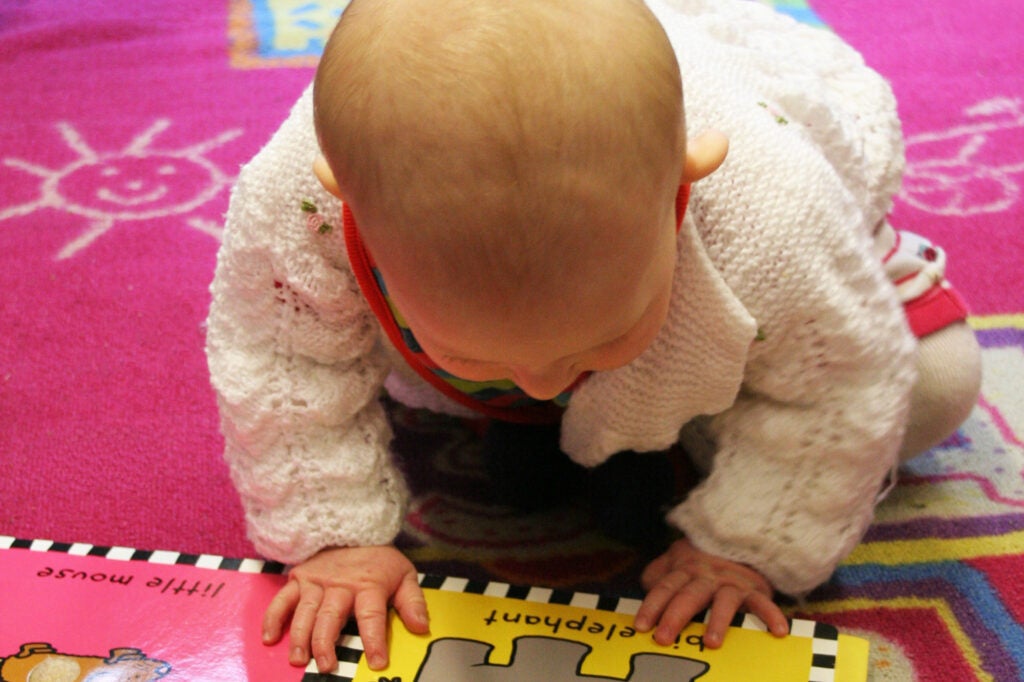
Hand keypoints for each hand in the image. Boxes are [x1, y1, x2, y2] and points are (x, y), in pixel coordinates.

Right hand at [263, 545, 428, 672]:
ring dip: (300, 637)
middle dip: (326, 643)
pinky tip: (269, 638)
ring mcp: (316, 582)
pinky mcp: (299, 578)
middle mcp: (340, 584)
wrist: (353, 526)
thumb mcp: (403, 574)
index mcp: (369, 585)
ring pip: (305, 612)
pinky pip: (282, 600)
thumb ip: (412, 602)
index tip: (377, 662)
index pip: (372, 615)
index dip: (374, 640)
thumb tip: (421, 627)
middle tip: (327, 666)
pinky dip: (273, 618)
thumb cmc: (378, 559)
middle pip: (330, 616)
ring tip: (299, 659)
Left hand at [634, 537, 787, 647]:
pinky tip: (777, 631)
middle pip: (688, 596)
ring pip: (723, 601)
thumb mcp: (677, 558)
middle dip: (674, 616)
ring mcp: (731, 582)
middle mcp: (707, 575)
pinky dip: (771, 615)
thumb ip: (659, 572)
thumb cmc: (703, 556)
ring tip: (711, 643)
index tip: (642, 626)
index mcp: (685, 569)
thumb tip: (645, 585)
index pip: (665, 588)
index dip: (652, 606)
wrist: (740, 535)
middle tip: (663, 637)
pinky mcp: (754, 589)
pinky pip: (763, 602)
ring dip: (717, 621)